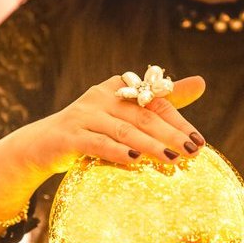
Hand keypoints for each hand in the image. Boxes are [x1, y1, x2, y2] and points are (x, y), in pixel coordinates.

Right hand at [0, 73, 206, 240]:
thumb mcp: (125, 115)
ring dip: (150, 145)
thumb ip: (160, 101)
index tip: (199, 141)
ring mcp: (83, 115)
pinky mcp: (70, 136)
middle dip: (170, 134)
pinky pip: (97, 143)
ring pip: (123, 130)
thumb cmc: (91, 130)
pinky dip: (117, 151)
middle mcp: (100, 97)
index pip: (154, 101)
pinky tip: (134, 160)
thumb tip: (201, 82)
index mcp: (117, 88)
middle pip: (142, 115)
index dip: (179, 121)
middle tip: (193, 151)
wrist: (42, 146)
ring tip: (171, 159)